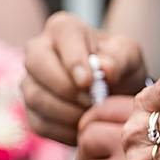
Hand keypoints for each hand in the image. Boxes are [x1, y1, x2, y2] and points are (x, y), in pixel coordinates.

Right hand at [20, 12, 149, 144]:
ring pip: (35, 97)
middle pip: (36, 65)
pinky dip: (62, 131)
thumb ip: (119, 59)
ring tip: (92, 115)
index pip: (62, 36)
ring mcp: (30, 81)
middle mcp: (39, 50)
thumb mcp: (129, 57)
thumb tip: (104, 68)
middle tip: (92, 101)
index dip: (73, 60)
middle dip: (65, 88)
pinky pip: (38, 123)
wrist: (115, 92)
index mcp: (64, 28)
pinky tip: (82, 129)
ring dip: (66, 112)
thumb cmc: (120, 66)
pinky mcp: (30, 109)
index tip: (89, 82)